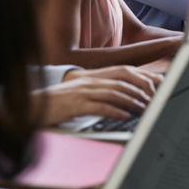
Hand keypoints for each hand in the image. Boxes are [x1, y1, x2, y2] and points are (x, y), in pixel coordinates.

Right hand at [31, 76, 151, 125]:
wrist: (32, 105)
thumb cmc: (59, 102)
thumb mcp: (83, 93)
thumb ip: (102, 92)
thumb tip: (124, 99)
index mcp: (93, 77)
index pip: (124, 72)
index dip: (142, 78)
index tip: (156, 86)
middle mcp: (90, 81)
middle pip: (122, 81)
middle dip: (141, 90)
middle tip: (154, 100)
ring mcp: (83, 92)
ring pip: (114, 93)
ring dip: (132, 101)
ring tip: (144, 108)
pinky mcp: (75, 105)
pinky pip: (99, 106)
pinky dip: (115, 110)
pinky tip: (125, 115)